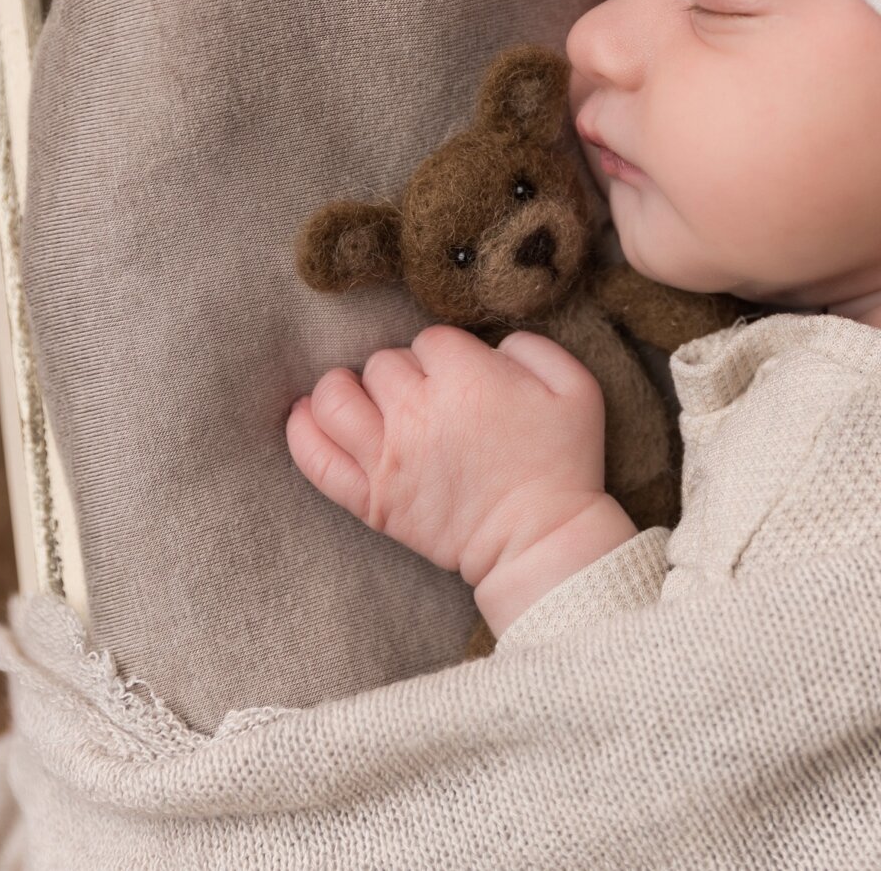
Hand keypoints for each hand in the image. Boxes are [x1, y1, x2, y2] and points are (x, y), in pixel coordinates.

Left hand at [287, 324, 618, 591]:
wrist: (539, 540)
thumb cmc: (562, 463)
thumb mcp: (577, 387)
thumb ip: (533, 346)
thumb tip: (493, 343)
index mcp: (467, 377)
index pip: (430, 340)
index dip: (447, 355)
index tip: (463, 378)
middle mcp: (418, 411)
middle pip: (383, 364)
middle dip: (403, 372)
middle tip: (426, 397)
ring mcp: (387, 457)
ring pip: (336, 396)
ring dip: (344, 389)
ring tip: (359, 396)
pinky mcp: (370, 498)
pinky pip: (316, 457)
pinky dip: (303, 431)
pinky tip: (306, 415)